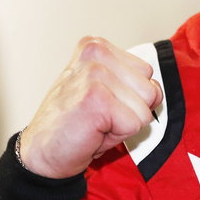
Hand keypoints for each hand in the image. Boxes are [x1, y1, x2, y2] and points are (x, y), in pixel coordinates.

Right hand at [17, 37, 162, 178]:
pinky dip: (117, 136)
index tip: (102, 105)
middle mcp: (95, 53)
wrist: (42, 153)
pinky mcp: (95, 98)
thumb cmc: (75, 125)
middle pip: (150, 89)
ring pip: (144, 108)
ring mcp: (94, 74)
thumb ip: (133, 83)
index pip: (147, 74)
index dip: (130, 98)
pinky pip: (134, 124)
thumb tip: (157, 91)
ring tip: (96, 123)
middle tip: (99, 117)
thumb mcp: (107, 92)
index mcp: (97, 46)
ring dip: (124, 124)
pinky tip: (91, 131)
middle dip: (130, 111)